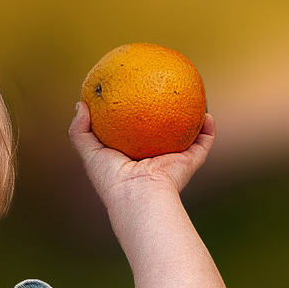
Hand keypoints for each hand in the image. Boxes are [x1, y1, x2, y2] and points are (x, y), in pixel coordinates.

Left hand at [68, 103, 214, 207]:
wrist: (138, 196)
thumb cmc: (111, 178)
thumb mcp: (89, 152)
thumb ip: (80, 131)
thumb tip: (81, 104)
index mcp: (133, 156)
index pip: (136, 132)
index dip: (136, 114)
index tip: (136, 93)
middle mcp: (155, 157)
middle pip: (163, 131)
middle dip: (167, 113)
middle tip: (167, 90)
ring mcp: (174, 159)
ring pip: (188, 135)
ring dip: (194, 118)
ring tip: (197, 96)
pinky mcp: (190, 163)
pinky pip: (204, 143)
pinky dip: (208, 129)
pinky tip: (207, 113)